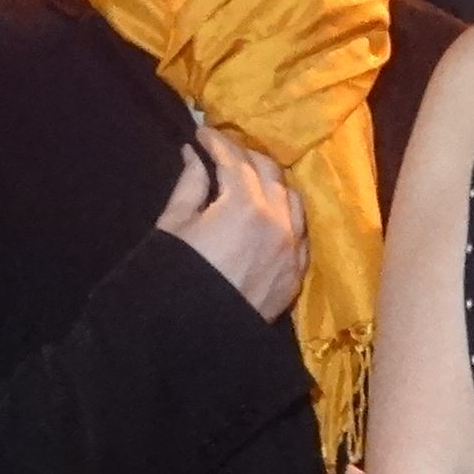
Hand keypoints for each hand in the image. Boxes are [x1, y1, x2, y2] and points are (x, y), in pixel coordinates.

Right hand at [160, 125, 308, 321]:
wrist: (194, 339)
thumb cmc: (174, 279)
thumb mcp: (174, 227)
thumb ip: (189, 186)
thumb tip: (194, 158)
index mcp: (244, 205)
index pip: (234, 160)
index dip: (217, 142)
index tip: (201, 134)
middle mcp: (278, 222)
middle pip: (268, 172)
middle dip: (245, 156)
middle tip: (223, 152)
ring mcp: (292, 249)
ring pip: (291, 199)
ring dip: (270, 182)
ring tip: (249, 178)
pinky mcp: (295, 274)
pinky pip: (299, 232)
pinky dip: (285, 214)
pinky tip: (269, 213)